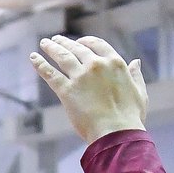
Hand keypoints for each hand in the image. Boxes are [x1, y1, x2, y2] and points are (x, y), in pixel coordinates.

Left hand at [31, 36, 147, 144]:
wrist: (116, 133)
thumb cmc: (130, 117)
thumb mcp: (139, 92)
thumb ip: (135, 75)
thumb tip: (135, 61)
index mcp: (115, 63)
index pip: (98, 45)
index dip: (87, 42)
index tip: (79, 42)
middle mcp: (97, 65)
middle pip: (77, 49)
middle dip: (65, 43)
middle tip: (55, 40)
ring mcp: (80, 77)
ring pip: (63, 57)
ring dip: (52, 48)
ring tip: (44, 43)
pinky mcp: (66, 90)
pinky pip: (50, 74)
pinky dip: (40, 64)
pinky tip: (33, 58)